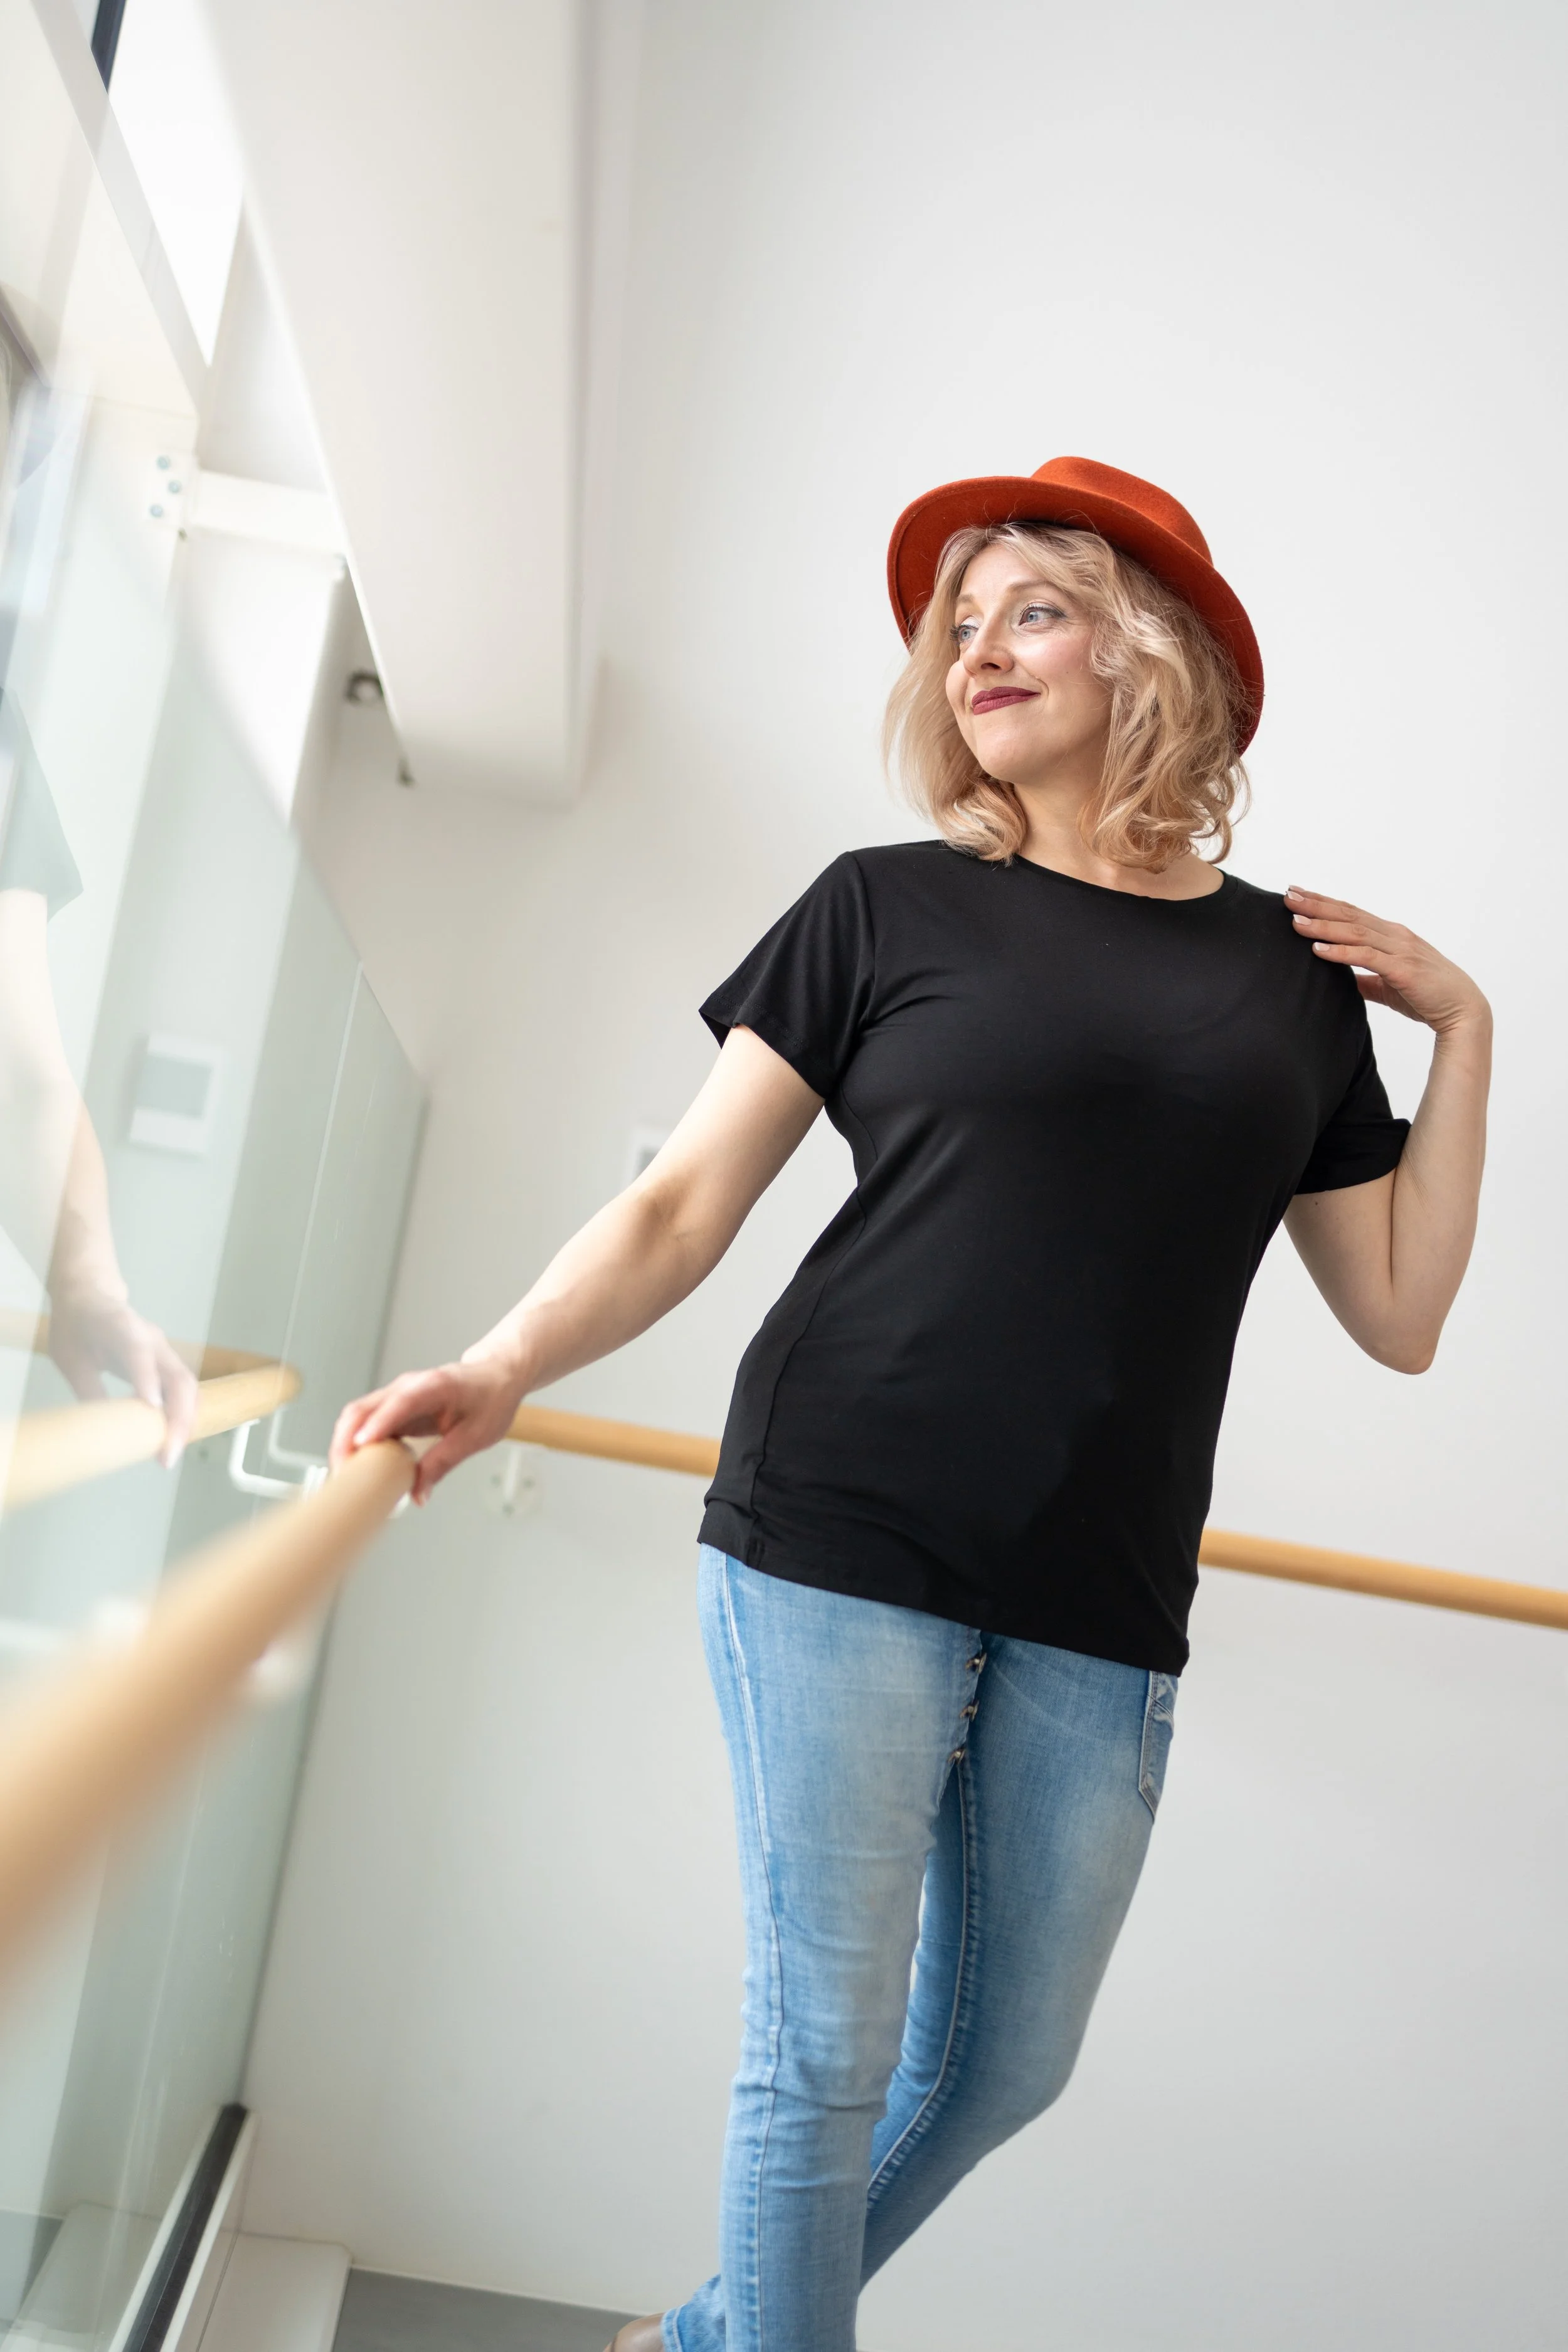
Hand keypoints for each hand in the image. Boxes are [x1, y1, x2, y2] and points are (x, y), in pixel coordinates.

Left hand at [47, 1287, 198, 1465]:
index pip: (139, 1351)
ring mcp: (164, 1351)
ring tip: (170, 1452)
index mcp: (121, 1327)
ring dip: (185, 1421)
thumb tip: (103, 1432)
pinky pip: (185, 1390)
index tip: (151, 1408)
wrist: (90, 1298)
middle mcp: (152, 1338)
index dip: (147, 1379)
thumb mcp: (70, 1358)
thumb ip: (89, 1389)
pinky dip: (184, 1414)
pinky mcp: (168, 1363)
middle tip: (166, 1455)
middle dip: (178, 1417)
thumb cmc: (76, 1327)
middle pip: (178, 1377)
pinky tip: (174, 1438)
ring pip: (188, 1386)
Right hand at [329, 1352, 525, 1504]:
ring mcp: (396, 1395)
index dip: (378, 1424)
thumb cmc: (490, 1400)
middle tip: (344, 1477)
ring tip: (346, 1478)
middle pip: (363, 1409)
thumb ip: (443, 1463)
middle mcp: (408, 1386)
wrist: (495, 1376)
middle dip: (346, 1442)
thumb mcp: (475, 1437)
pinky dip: (356, 1445)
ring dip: (345, 1445)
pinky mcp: (393, 1407)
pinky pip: (366, 1424)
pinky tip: (357, 1468)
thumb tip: (418, 1495)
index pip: (399, 1403)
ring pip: (357, 1416)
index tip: (360, 1446)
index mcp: (434, 1386)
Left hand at [1285, 888, 1489, 1036]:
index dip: (1325, 903)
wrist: (1464, 1011)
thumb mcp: (1390, 985)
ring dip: (1323, 926)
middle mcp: (1395, 936)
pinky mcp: (1403, 969)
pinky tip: (1318, 949)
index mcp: (1392, 936)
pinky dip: (1340, 952)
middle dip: (1317, 905)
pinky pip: (1366, 957)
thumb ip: (1366, 980)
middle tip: (1288, 895)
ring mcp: (1400, 950)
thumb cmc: (1428, 997)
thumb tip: (1342, 982)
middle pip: (1350, 915)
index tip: (1299, 895)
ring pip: (1355, 932)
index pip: (1353, 914)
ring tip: (1296, 921)